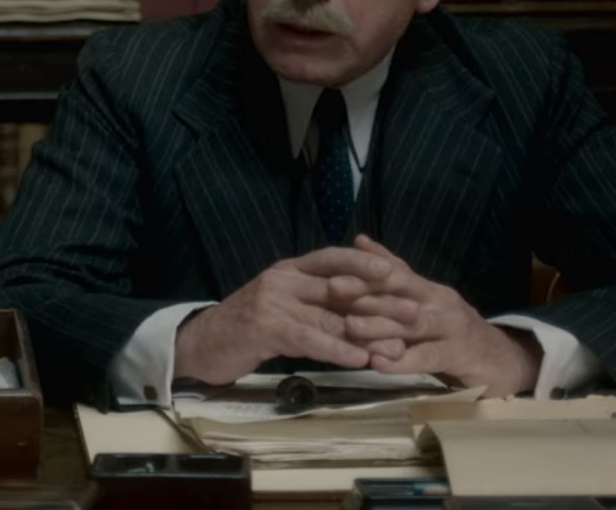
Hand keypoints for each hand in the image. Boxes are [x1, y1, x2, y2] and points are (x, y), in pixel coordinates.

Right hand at [172, 254, 385, 384]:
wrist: (201, 345)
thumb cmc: (244, 329)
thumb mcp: (282, 309)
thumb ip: (313, 305)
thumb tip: (359, 310)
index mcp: (289, 270)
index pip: (333, 257)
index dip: (366, 262)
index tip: (398, 272)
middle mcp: (283, 278)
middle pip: (340, 284)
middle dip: (380, 299)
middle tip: (414, 311)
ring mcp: (273, 300)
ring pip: (330, 314)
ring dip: (367, 331)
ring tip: (398, 344)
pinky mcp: (265, 327)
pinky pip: (310, 336)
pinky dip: (338, 348)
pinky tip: (360, 358)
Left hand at [316, 235, 541, 396]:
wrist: (499, 359)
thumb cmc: (451, 329)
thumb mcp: (424, 299)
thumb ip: (394, 273)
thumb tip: (359, 241)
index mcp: (427, 288)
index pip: (395, 274)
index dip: (364, 272)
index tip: (331, 271)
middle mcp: (439, 302)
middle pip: (401, 294)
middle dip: (366, 291)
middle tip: (332, 289)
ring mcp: (450, 328)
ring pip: (412, 325)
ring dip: (380, 325)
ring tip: (349, 327)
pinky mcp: (458, 355)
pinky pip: (427, 358)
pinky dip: (402, 362)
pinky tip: (378, 364)